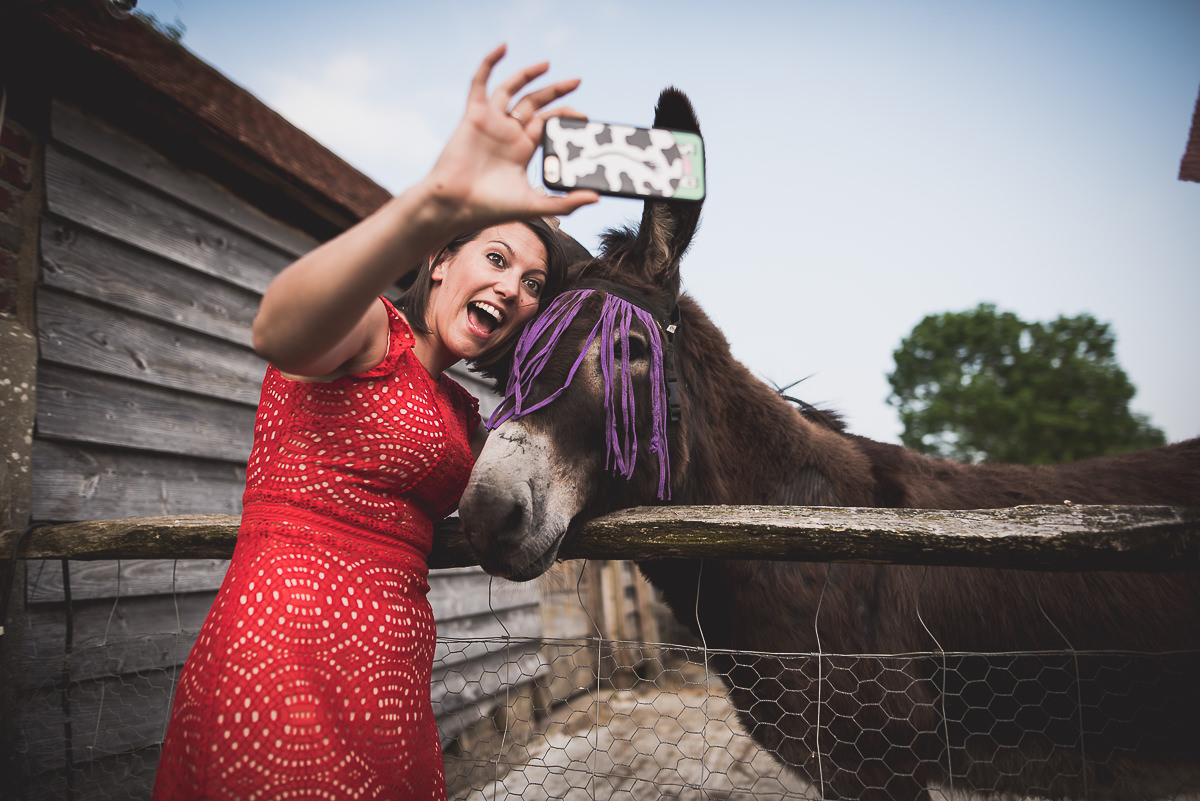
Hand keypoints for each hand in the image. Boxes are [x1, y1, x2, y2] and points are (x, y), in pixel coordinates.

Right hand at [422, 45, 598, 228]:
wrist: (455, 205)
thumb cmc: (490, 208)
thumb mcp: (534, 205)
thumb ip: (565, 203)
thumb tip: (595, 198)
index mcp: (522, 149)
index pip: (548, 124)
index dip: (566, 117)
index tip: (585, 118)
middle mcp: (508, 133)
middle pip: (535, 104)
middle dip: (556, 92)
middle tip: (577, 81)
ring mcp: (491, 122)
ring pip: (512, 90)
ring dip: (528, 75)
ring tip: (548, 65)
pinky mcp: (473, 115)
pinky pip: (480, 83)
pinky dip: (489, 63)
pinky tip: (503, 48)